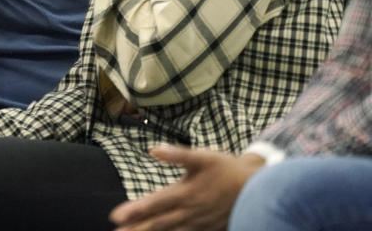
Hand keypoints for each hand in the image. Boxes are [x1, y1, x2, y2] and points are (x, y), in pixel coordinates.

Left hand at [110, 145, 264, 230]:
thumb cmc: (227, 169)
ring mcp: (199, 223)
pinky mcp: (207, 228)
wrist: (258, 187)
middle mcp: (190, 211)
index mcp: (186, 193)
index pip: (155, 203)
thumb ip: (177, 154)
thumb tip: (153, 150)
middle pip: (158, 222)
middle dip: (136, 228)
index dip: (135, 210)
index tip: (115, 216)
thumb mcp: (202, 157)